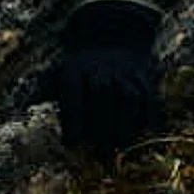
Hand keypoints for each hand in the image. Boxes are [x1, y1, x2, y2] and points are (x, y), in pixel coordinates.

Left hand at [52, 0, 162, 156]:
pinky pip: (148, 99)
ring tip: (120, 147)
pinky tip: (139, 135)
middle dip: (100, 124)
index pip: (72, 90)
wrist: (113, 40)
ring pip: (127, 96)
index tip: (71, 142)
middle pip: (101, 92)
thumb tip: (45, 132)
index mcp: (75, 68)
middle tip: (98, 154)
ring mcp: (124, 72)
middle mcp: (101, 67)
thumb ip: (52, 100)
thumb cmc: (81, 72)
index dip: (72, 118)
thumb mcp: (60, 76)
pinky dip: (145, 118)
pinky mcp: (144, 79)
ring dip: (124, 124)